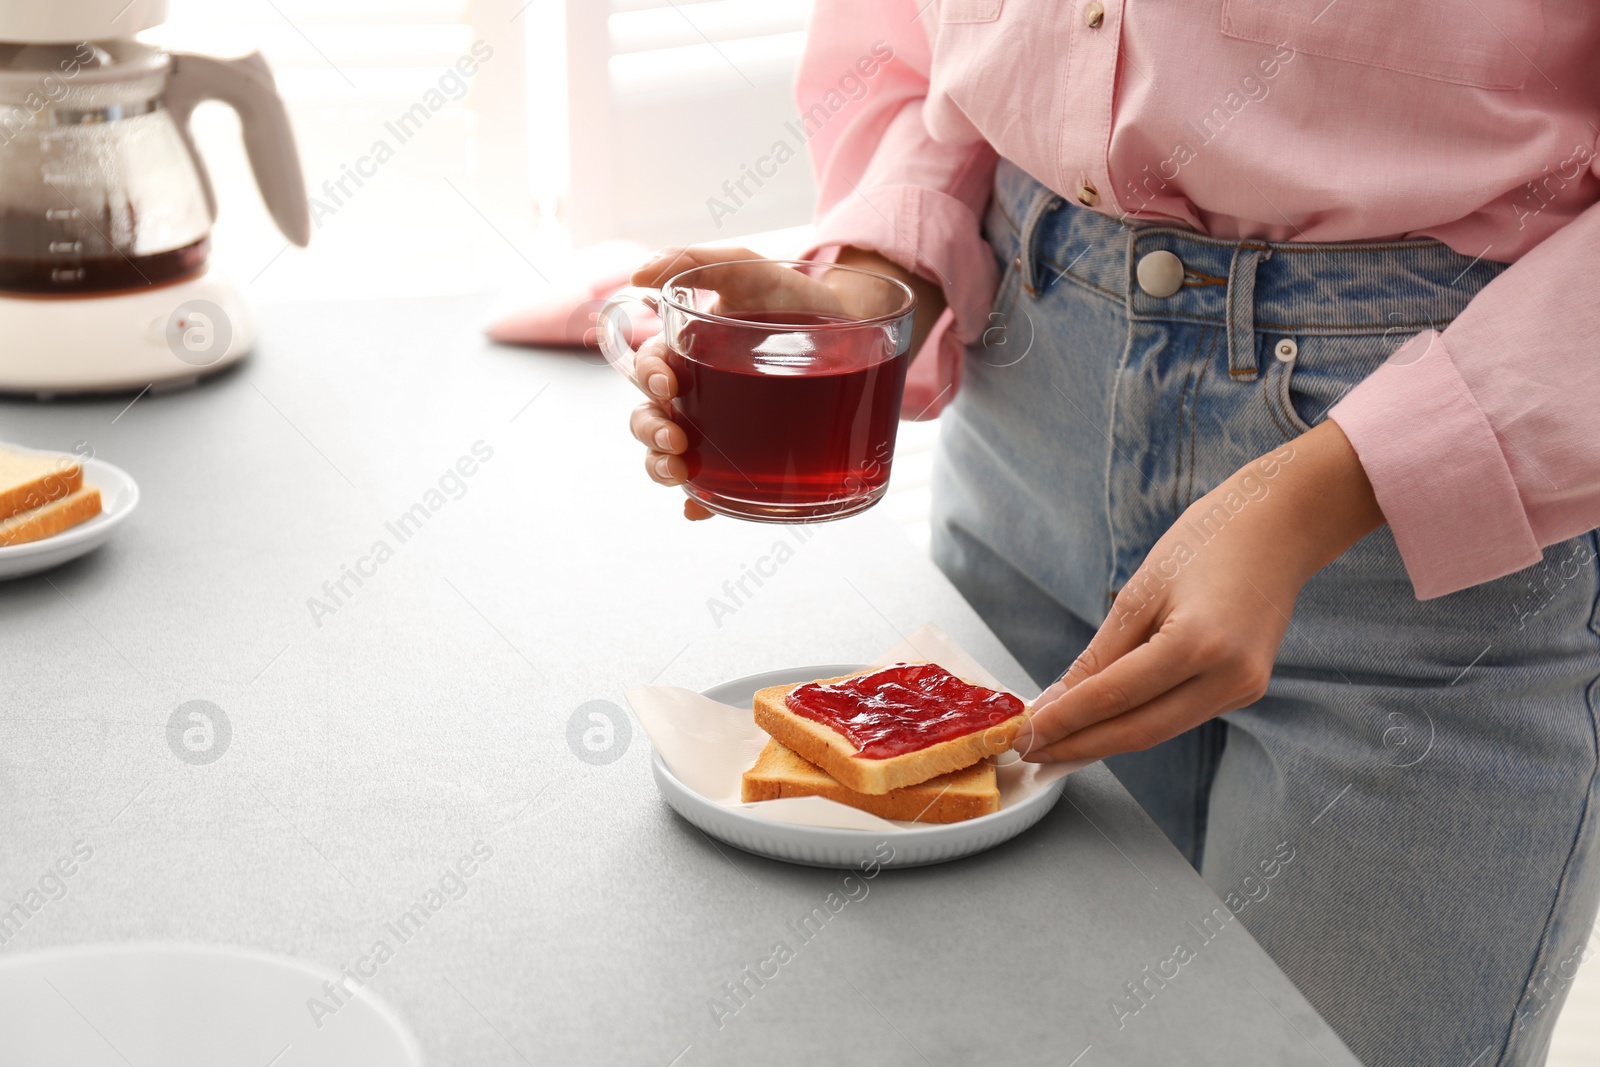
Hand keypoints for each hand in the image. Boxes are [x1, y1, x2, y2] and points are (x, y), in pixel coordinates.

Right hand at [624, 244, 945, 519]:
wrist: (854, 327)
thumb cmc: (794, 295)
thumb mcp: (747, 268)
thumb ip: (695, 261)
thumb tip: (639, 276)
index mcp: (688, 353)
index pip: (650, 369)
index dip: (648, 379)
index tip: (668, 383)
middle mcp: (698, 394)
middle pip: (652, 418)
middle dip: (650, 432)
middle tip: (674, 439)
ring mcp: (722, 428)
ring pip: (672, 455)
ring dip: (661, 468)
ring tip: (678, 471)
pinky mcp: (750, 456)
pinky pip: (717, 486)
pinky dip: (700, 502)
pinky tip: (698, 509)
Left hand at [1011, 420, 1383, 762]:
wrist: (1282, 526)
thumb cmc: (1209, 541)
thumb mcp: (1142, 591)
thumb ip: (1100, 654)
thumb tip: (1058, 700)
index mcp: (1198, 644)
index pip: (1114, 697)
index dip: (1065, 721)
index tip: (1025, 734)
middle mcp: (1228, 678)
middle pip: (1138, 731)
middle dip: (1080, 744)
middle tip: (1031, 753)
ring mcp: (1244, 689)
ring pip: (1159, 729)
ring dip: (1105, 739)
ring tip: (1056, 744)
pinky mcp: (1246, 689)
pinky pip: (1179, 715)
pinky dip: (1138, 720)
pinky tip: (1102, 723)